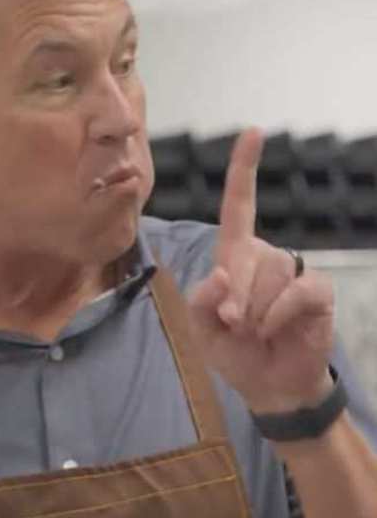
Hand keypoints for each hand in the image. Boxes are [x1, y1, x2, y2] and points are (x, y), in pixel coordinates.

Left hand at [187, 128, 334, 414]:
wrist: (268, 384)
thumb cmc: (232, 350)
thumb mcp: (201, 327)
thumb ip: (201, 300)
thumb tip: (223, 274)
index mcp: (234, 255)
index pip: (238, 206)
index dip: (244, 169)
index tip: (254, 132)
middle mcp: (264, 255)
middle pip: (245, 256)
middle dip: (234, 297)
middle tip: (234, 325)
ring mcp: (293, 272)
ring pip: (270, 276)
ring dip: (255, 311)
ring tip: (256, 330)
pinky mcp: (317, 292)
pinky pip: (296, 292)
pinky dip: (278, 315)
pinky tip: (275, 330)